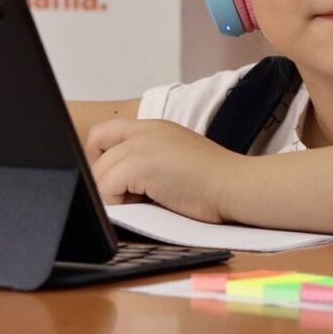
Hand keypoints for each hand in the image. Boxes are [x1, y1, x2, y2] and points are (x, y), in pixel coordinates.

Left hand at [85, 118, 244, 222]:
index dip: (100, 157)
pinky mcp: (140, 165)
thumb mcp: (176, 159)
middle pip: (95, 149)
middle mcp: (144, 130)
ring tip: (141, 203)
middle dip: (103, 178)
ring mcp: (141, 145)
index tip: (114, 180)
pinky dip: (118, 203)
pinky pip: (106, 187)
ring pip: (99, 172)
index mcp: (154, 127)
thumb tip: (119, 183)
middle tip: (127, 197)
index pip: (105, 132)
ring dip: (112, 194)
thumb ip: (149, 160)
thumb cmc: (215, 183)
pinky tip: (144, 207)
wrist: (237, 186)